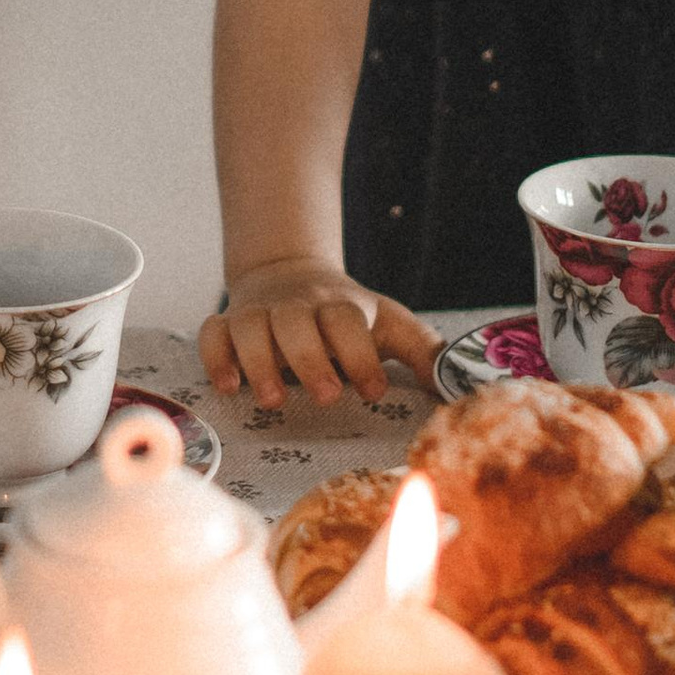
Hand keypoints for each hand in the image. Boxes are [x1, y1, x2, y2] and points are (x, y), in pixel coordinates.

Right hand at [201, 258, 441, 409]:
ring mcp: (259, 312)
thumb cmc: (347, 314)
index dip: (360, 354)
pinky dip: (216, 357)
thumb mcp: (389, 324)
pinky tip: (229, 386)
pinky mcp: (229, 322)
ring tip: (274, 400)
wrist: (292, 273)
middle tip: (327, 397)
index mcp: (340, 305)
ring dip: (259, 361)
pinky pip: (213, 333)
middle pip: (297, 322)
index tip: (374, 391)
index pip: (348, 320)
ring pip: (250, 325)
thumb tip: (462, 383)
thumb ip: (423, 352)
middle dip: (310, 359)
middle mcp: (297, 306)